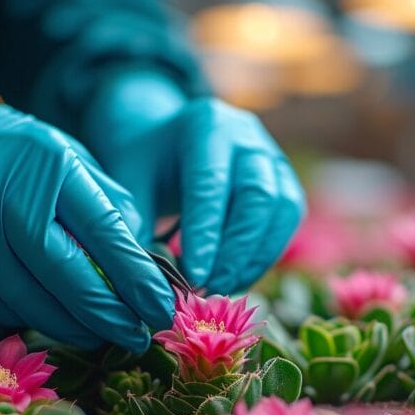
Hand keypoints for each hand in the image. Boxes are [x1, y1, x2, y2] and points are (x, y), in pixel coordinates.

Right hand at [0, 50, 173, 350]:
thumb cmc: (20, 154)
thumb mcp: (72, 158)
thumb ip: (108, 205)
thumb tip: (143, 264)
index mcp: (51, 164)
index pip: (101, 229)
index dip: (135, 277)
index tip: (162, 309)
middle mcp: (6, 192)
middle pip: (60, 270)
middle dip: (105, 314)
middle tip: (137, 337)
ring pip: (23, 296)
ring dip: (68, 326)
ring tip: (100, 337)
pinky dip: (25, 319)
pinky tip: (52, 322)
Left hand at [85, 74, 305, 294]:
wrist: (167, 140)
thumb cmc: (146, 162)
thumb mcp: (128, 182)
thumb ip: (132, 223)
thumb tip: (142, 277)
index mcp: (205, 126)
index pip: (210, 184)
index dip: (205, 233)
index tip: (193, 275)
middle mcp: (247, 138)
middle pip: (256, 196)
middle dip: (234, 251)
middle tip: (208, 288)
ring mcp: (272, 158)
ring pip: (282, 210)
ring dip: (254, 258)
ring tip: (222, 288)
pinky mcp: (284, 181)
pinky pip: (287, 221)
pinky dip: (264, 256)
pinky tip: (237, 279)